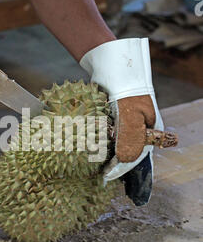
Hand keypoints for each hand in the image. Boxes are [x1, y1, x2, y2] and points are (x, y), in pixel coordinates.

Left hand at [80, 38, 163, 181]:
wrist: (113, 65)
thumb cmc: (126, 90)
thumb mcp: (130, 115)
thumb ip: (130, 140)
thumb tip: (124, 162)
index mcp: (148, 130)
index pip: (135, 157)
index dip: (120, 169)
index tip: (105, 177)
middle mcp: (139, 129)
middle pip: (127, 153)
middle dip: (115, 165)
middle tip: (101, 176)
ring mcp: (127, 122)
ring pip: (117, 144)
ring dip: (107, 155)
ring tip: (96, 166)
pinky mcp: (115, 117)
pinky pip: (108, 134)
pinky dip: (101, 143)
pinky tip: (92, 148)